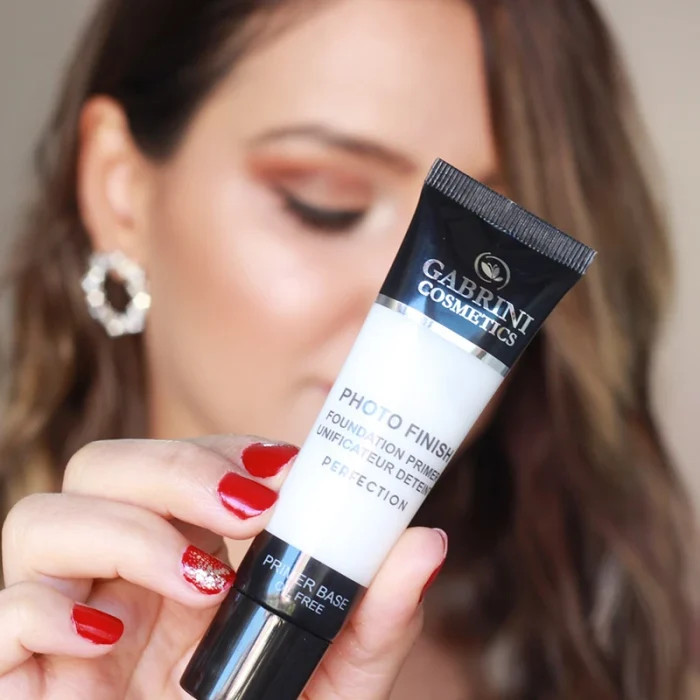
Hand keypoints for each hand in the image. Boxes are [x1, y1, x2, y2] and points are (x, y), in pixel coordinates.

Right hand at [0, 436, 446, 698]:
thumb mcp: (335, 675)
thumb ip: (377, 612)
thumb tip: (428, 540)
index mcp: (188, 557)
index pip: (186, 463)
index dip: (225, 449)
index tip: (283, 470)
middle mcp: (122, 572)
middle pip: (106, 466)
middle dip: (172, 468)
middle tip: (244, 507)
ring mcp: (67, 616)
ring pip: (43, 518)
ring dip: (123, 530)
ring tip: (196, 582)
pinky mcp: (22, 671)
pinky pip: (1, 614)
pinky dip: (45, 609)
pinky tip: (107, 636)